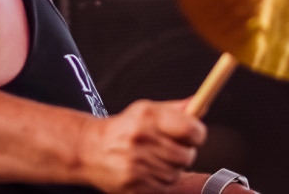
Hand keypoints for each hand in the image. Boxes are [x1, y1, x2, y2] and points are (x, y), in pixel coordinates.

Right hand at [77, 99, 206, 193]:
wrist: (89, 150)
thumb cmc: (122, 129)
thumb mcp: (145, 110)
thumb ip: (175, 109)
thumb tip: (200, 102)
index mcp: (147, 117)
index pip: (190, 129)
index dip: (197, 133)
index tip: (194, 134)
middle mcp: (141, 140)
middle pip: (186, 155)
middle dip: (184, 152)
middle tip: (171, 148)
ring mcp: (137, 165)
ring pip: (177, 173)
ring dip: (172, 168)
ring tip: (156, 159)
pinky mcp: (135, 186)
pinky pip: (165, 188)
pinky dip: (162, 182)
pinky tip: (150, 171)